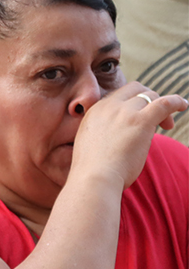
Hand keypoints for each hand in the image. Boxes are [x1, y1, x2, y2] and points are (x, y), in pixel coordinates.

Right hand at [71, 82, 187, 188]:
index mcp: (94, 111)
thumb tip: (113, 139)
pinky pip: (165, 103)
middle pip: (135, 90)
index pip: (119, 96)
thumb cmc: (92, 171)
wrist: (93, 178)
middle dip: (148, 99)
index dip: (132, 103)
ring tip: (167, 125)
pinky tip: (184, 106)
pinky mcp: (141, 121)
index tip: (137, 118)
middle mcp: (108, 106)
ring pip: (150, 95)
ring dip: (161, 107)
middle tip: (156, 121)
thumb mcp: (89, 144)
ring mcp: (125, 112)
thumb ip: (101, 134)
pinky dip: (177, 102)